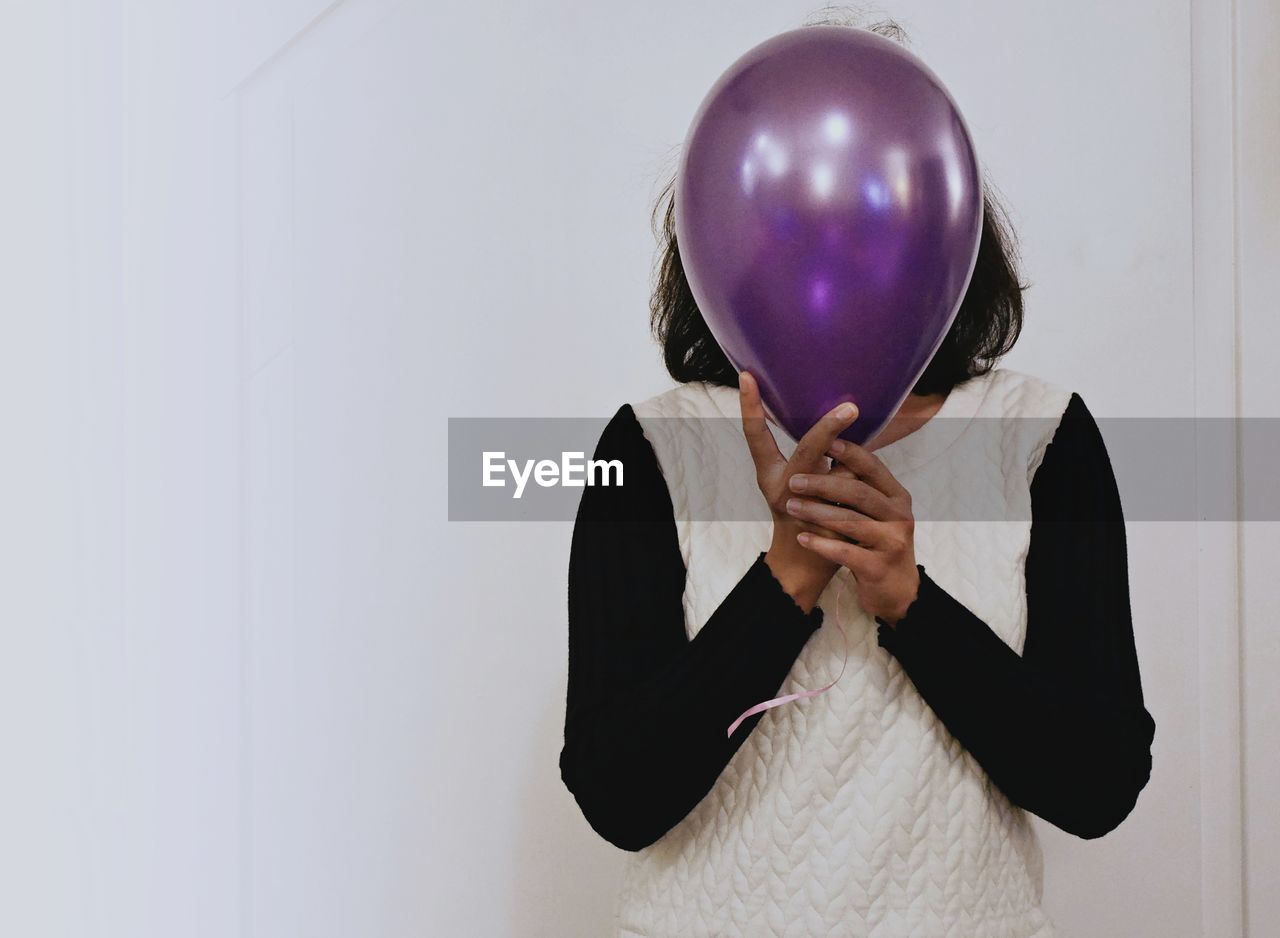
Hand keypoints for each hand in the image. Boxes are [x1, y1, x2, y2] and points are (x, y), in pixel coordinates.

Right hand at [738, 371, 858, 612]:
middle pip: (809, 450)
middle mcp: (783, 488)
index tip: (747, 376)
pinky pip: (857, 491)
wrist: (806, 564)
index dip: (750, 406)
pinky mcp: (828, 522)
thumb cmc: (806, 514)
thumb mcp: (800, 482)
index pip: (756, 436)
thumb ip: (815, 456)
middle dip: (830, 427)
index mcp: (769, 475)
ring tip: (857, 474)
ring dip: (856, 466)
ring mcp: (805, 506)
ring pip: (842, 472)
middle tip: (850, 407)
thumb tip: (843, 418)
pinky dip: (865, 486)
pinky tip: (866, 494)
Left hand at [784, 436, 920, 623]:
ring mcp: (891, 542)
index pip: (873, 467)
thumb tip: (830, 446)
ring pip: (850, 521)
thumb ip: (860, 486)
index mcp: (897, 496)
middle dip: (823, 483)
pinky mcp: (879, 568)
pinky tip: (802, 537)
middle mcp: (899, 516)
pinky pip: (845, 552)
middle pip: (858, 492)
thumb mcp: (878, 512)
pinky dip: (821, 543)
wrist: (897, 591)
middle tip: (793, 481)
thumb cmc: (878, 543)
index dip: (849, 453)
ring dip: (817, 512)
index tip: (823, 441)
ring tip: (791, 506)